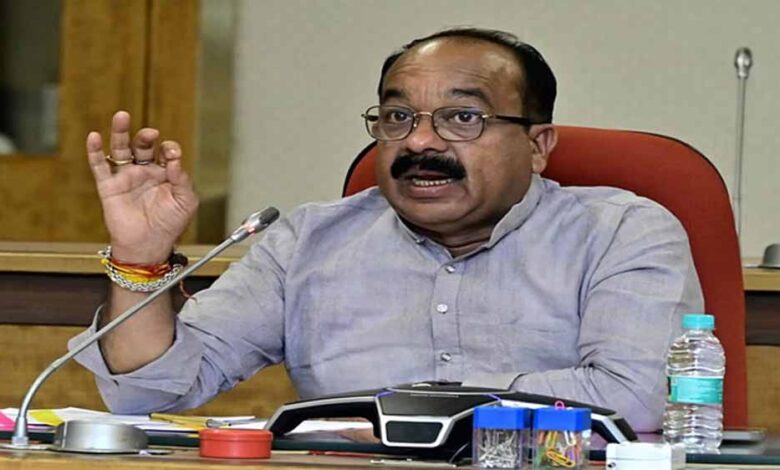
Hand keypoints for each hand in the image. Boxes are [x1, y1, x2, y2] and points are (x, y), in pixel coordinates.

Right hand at [87, 110, 198, 262]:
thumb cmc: (169, 225)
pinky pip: (100, 166)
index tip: (173, 155)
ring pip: (121, 150)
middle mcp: (145, 171)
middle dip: (146, 137)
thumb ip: (182, 179)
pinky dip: (95, 151)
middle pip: (143, 145)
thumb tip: (174, 159)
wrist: (149, 246)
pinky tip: (94, 137)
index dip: (170, 150)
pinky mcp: (109, 187)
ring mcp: (126, 177)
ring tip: (122, 117)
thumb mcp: (186, 201)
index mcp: (165, 173)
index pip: (166, 152)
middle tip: (151, 134)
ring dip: (121, 132)